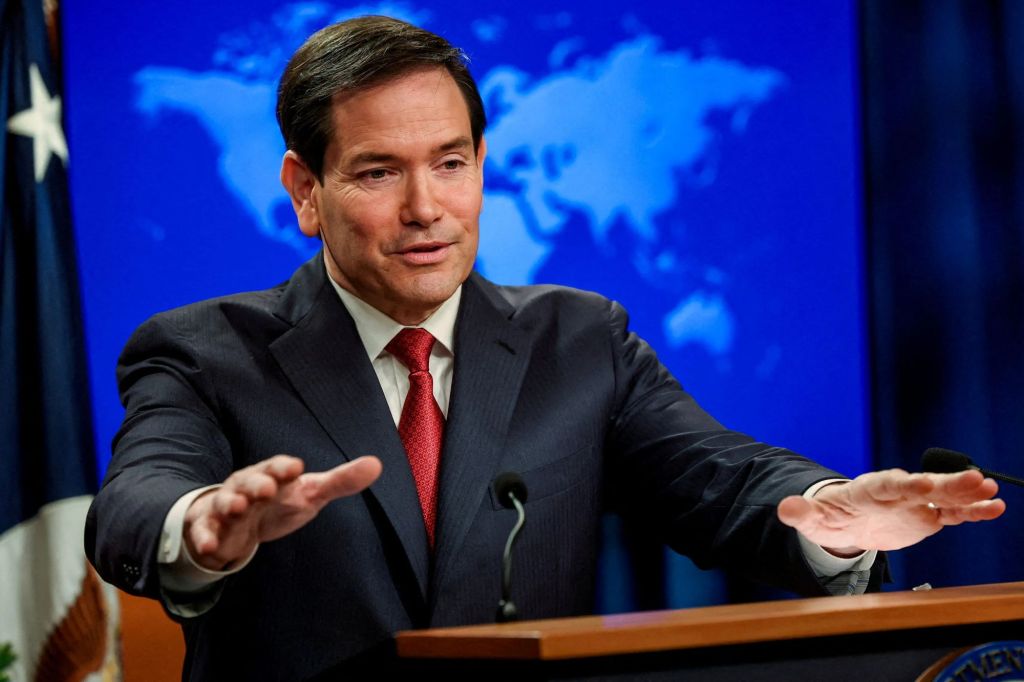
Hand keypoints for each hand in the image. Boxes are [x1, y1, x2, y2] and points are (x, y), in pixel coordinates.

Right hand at [183, 454, 381, 569]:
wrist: (236, 521)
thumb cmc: (278, 501)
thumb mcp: (309, 493)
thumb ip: (340, 481)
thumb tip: (376, 464)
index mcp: (271, 474)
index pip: (278, 466)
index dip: (285, 467)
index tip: (297, 468)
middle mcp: (245, 486)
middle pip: (249, 480)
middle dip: (256, 484)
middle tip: (266, 489)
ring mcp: (224, 507)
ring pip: (223, 502)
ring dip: (228, 504)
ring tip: (236, 508)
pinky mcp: (209, 530)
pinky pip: (203, 532)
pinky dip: (205, 539)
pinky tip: (210, 548)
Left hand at [776, 468, 1004, 554]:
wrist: (846, 522)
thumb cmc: (830, 516)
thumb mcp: (813, 518)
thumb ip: (802, 513)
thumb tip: (784, 508)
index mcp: (869, 489)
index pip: (888, 485)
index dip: (905, 485)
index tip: (923, 485)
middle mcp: (896, 491)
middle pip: (923, 486)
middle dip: (947, 484)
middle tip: (975, 480)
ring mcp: (915, 502)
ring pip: (943, 497)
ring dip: (966, 494)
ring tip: (992, 490)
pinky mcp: (927, 515)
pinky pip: (953, 513)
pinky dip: (972, 511)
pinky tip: (995, 508)